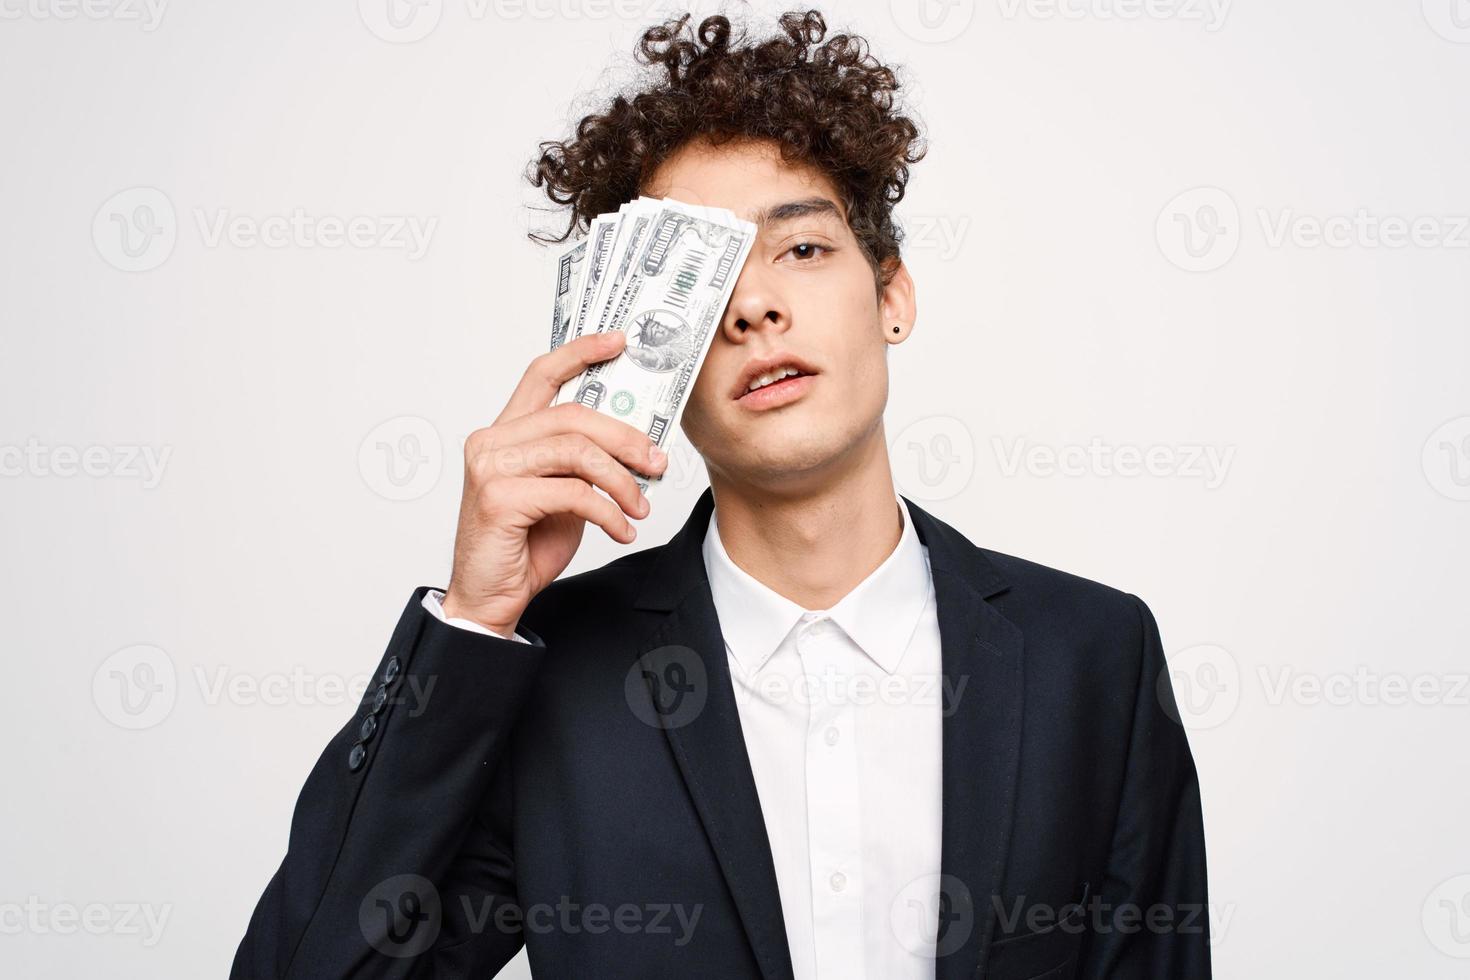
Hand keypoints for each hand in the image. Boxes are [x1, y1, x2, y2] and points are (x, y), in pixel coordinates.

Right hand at [441, 331, 667, 634]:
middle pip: (574, 415)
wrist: (489, 598)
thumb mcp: (561, 494)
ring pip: (578, 452)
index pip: (542, 375)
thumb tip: (636, 443)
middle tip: (657, 463)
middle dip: (626, 438)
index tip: (619, 341)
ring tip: (639, 507)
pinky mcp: (498, 498)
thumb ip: (582, 462)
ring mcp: (491, 467)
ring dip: (622, 481)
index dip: (580, 352)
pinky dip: (608, 512)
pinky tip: (621, 529)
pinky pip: (573, 492)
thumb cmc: (524, 545)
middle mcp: (491, 441)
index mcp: (505, 432)